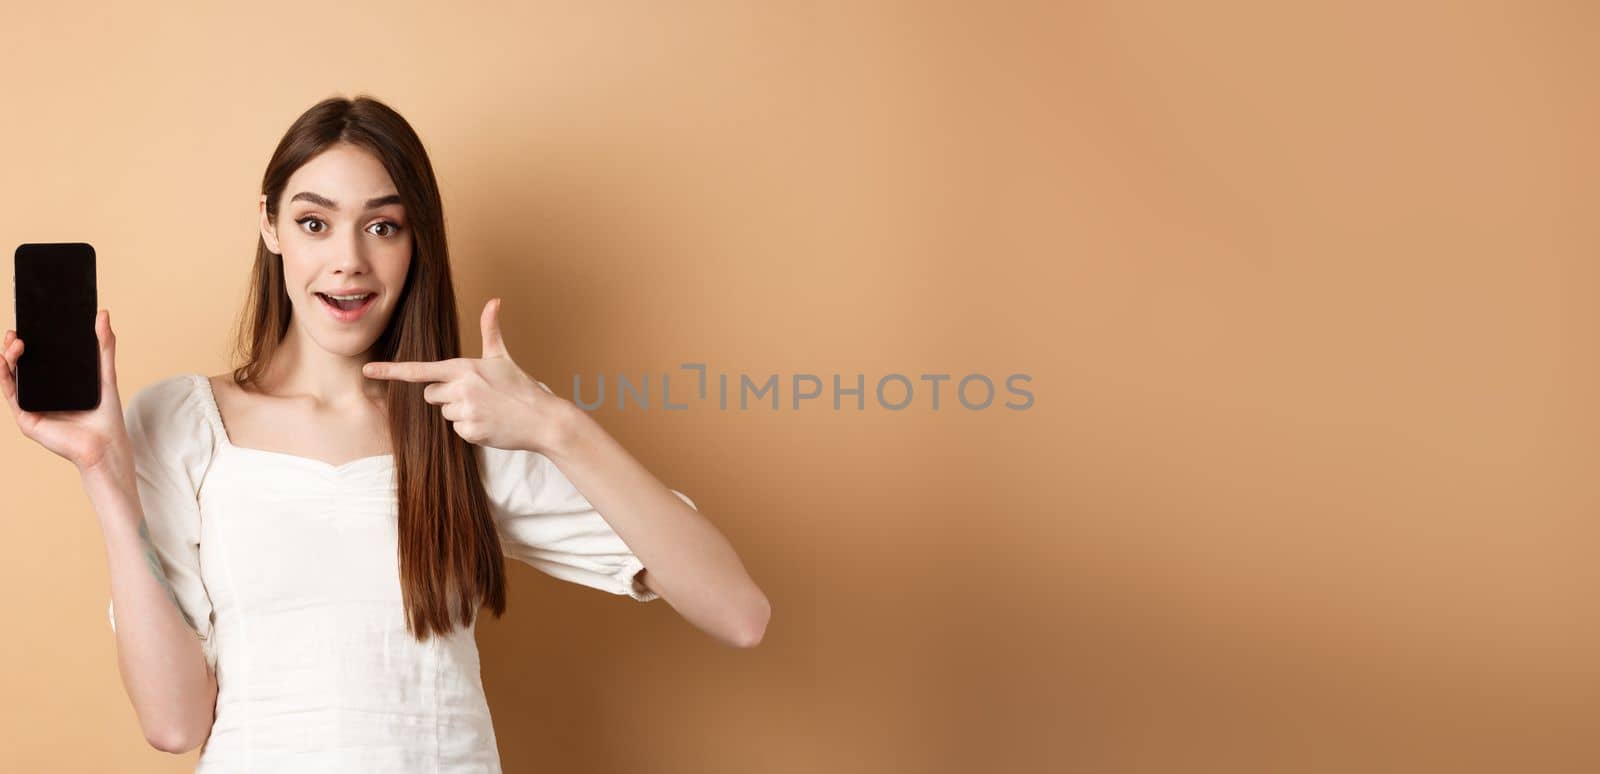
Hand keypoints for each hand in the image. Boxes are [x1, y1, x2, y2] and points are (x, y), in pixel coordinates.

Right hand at [1, 309, 133, 474]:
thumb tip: (103, 313)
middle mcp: (42, 393)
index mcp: (57, 383)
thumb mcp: (105, 373)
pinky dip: (5, 376)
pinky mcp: (27, 418)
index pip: (39, 358)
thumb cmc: (106, 414)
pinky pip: (10, 393)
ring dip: (7, 357)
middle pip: (22, 365)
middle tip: (16, 332)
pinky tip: (4, 361)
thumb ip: (104, 345)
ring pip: (12, 377)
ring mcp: (32, 405)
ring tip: (15, 341)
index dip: (31, 340)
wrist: (105, 444)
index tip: (29, 322)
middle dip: (14, 346)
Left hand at [362, 298, 569, 453]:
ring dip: (461, 413)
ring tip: (487, 409)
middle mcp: (460, 388)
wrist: (542, 419)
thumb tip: (494, 300)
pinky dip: (471, 430)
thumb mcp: (503, 358)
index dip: (391, 370)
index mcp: (463, 367)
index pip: (419, 370)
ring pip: (445, 413)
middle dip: (447, 396)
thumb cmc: (521, 387)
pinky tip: (490, 424)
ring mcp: (464, 410)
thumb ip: (490, 330)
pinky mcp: (470, 431)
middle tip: (477, 396)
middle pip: (431, 395)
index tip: (367, 370)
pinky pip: (457, 431)